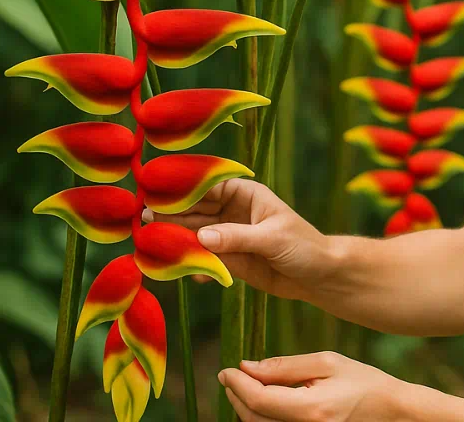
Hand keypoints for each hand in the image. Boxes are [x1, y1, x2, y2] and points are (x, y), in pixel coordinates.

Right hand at [143, 178, 329, 300]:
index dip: (182, 190)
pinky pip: (202, 259)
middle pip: (194, 211)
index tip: (155, 195)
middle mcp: (232, 211)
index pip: (207, 186)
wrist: (320, 277)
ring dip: (175, 242)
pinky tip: (183, 272)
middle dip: (170, 217)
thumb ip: (237, 238)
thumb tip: (200, 238)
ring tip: (152, 248)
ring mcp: (228, 235)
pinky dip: (192, 265)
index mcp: (245, 193)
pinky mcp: (228, 259)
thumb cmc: (305, 247)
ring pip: (194, 236)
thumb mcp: (272, 239)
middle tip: (142, 223)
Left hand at [219, 352, 407, 421]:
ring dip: (245, 407)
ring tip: (243, 386)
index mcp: (311, 408)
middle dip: (236, 395)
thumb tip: (249, 367)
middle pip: (253, 417)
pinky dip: (260, 417)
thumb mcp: (327, 363)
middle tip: (230, 376)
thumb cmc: (363, 382)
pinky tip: (261, 401)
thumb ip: (286, 366)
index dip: (238, 384)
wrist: (390, 410)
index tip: (226, 369)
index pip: (259, 399)